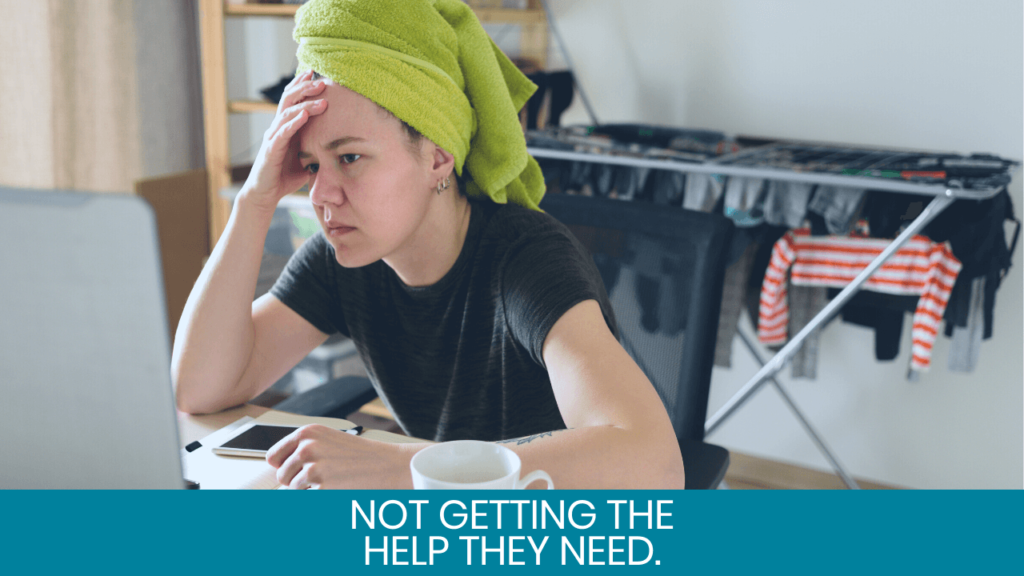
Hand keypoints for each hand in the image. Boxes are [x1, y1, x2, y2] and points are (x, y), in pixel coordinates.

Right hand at [240, 70, 327, 212]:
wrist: (266, 194)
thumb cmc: (285, 176)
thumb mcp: (307, 158)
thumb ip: (319, 147)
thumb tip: (342, 144)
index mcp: (286, 127)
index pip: (293, 101)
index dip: (303, 86)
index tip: (317, 74)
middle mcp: (277, 128)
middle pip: (288, 100)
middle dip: (305, 89)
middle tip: (321, 81)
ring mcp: (272, 138)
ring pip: (286, 114)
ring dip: (304, 105)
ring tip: (321, 99)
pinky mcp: (270, 151)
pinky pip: (282, 133)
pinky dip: (293, 123)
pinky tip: (305, 116)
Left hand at [266, 424, 416, 488]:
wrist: (389, 465)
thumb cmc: (360, 455)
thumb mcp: (328, 441)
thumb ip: (302, 450)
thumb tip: (276, 471)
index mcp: (307, 432)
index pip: (272, 457)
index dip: (283, 467)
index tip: (294, 470)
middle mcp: (307, 447)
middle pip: (281, 476)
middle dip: (295, 482)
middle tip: (320, 478)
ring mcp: (314, 468)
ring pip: (292, 490)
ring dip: (308, 492)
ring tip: (331, 482)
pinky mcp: (322, 488)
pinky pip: (305, 500)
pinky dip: (317, 499)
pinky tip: (335, 489)